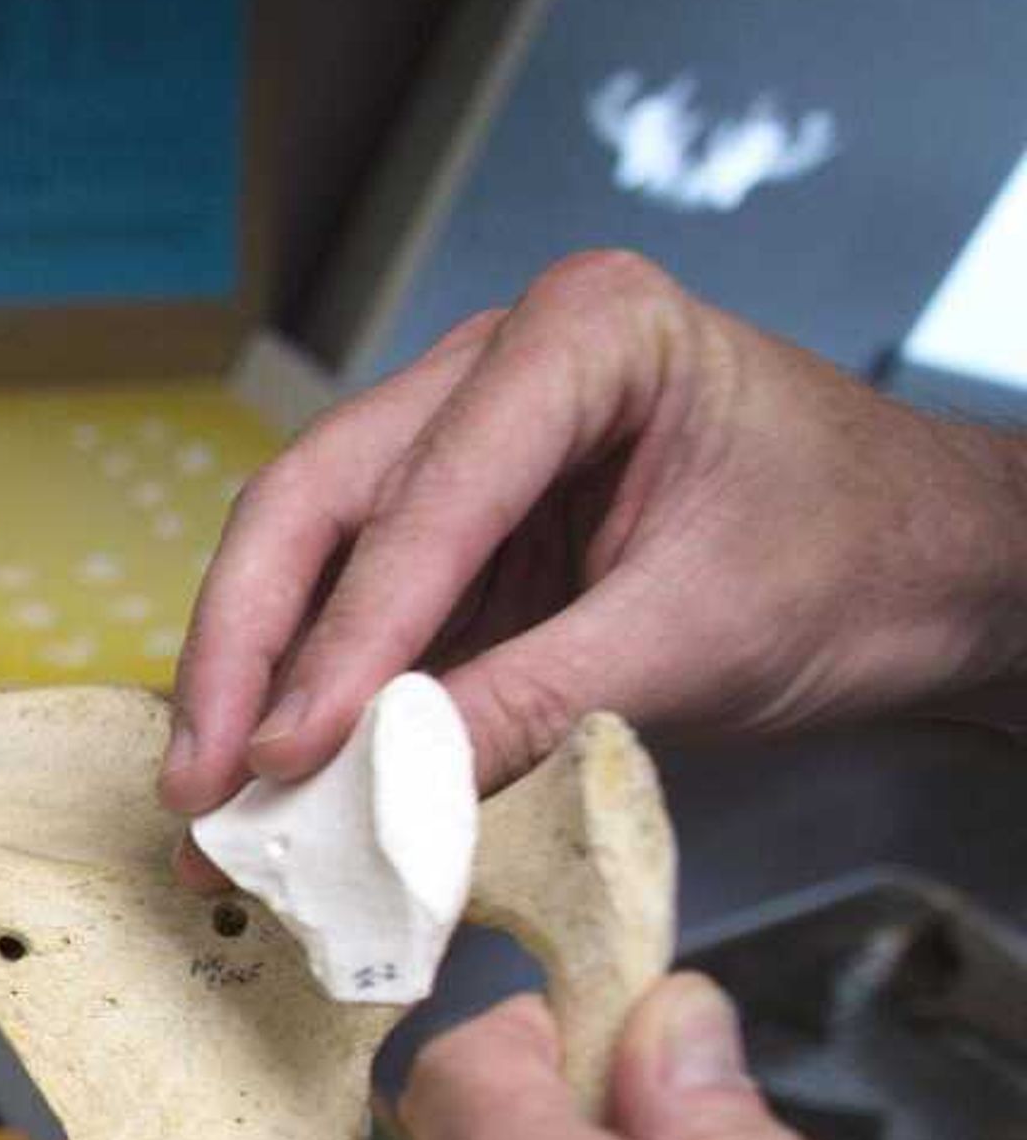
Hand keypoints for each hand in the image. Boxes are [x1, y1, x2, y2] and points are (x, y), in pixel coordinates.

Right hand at [162, 250, 1026, 822]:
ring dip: (252, 684)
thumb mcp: (700, 638)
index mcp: (581, 335)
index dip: (339, 639)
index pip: (421, 496)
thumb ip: (533, 702)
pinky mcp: (457, 530)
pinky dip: (309, 698)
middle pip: (313, 505)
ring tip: (213, 804)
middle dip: (244, 654)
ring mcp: (465, 443)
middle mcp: (496, 366)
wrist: (938, 570)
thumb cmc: (859, 560)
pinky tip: (270, 779)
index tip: (281, 757)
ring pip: (305, 555)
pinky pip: (351, 610)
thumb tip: (380, 792)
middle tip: (200, 784)